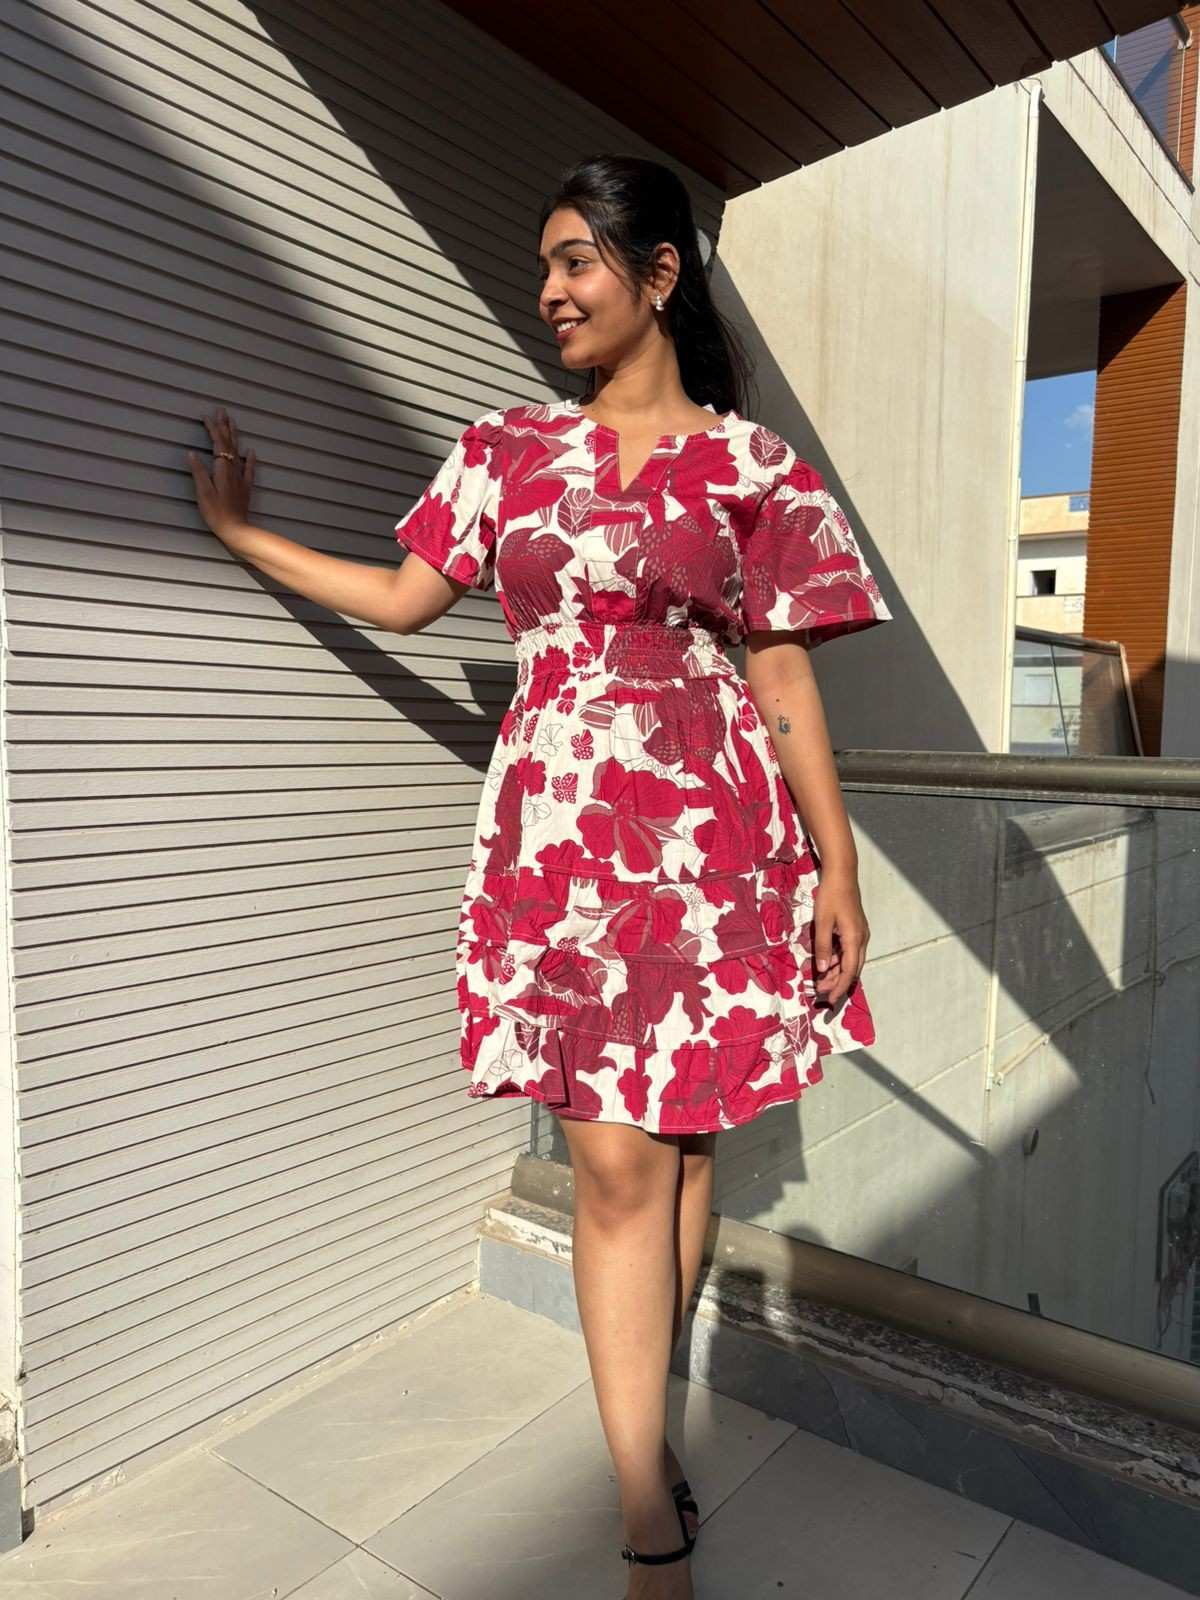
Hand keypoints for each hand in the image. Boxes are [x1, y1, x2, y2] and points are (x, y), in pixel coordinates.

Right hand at [188, 406, 255, 539]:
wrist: (236, 529)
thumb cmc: (216, 513)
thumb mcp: (203, 493)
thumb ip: (199, 472)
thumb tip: (192, 453)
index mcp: (222, 469)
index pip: (218, 443)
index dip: (212, 428)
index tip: (206, 416)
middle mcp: (233, 470)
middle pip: (229, 443)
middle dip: (225, 426)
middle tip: (222, 410)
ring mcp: (240, 478)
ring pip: (238, 451)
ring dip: (234, 436)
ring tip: (232, 422)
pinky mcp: (245, 488)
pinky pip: (248, 469)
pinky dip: (249, 458)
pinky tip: (251, 451)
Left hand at [811, 866, 869, 1006]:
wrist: (842, 874)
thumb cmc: (831, 896)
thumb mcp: (822, 922)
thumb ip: (823, 947)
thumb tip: (823, 970)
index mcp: (855, 939)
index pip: (849, 971)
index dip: (839, 987)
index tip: (829, 1000)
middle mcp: (861, 939)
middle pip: (852, 969)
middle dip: (837, 983)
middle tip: (820, 992)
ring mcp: (860, 934)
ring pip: (851, 960)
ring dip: (837, 972)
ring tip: (820, 980)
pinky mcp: (856, 929)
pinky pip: (849, 951)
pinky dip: (838, 959)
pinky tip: (827, 963)